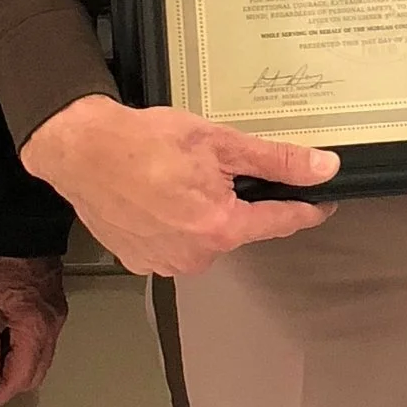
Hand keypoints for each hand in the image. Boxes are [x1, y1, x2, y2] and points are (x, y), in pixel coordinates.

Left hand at [0, 253, 67, 406]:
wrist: (22, 227)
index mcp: (35, 329)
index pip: (20, 379)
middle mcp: (52, 328)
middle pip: (35, 375)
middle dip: (8, 388)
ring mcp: (57, 318)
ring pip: (41, 361)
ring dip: (16, 371)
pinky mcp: (55, 308)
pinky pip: (42, 343)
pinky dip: (24, 354)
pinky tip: (3, 347)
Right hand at [21, 93, 339, 277]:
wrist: (82, 151)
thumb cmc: (146, 143)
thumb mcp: (220, 143)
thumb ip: (275, 161)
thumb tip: (324, 169)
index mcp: (221, 228)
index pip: (281, 222)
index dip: (306, 209)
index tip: (321, 204)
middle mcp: (196, 256)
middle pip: (238, 227)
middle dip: (235, 200)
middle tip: (212, 167)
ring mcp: (166, 263)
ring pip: (205, 236)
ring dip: (202, 213)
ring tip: (177, 180)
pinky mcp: (140, 262)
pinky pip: (174, 244)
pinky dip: (173, 224)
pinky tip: (157, 198)